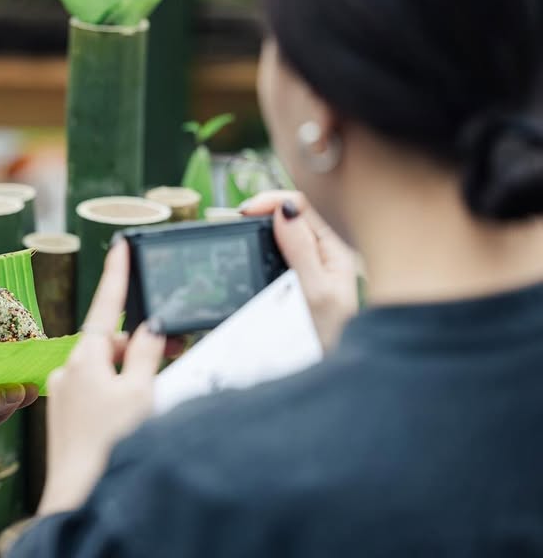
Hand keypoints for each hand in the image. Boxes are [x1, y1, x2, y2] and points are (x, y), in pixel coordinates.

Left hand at [38, 243, 165, 515]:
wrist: (78, 497)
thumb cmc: (108, 446)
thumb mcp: (141, 393)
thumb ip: (149, 354)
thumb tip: (152, 327)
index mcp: (85, 357)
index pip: (107, 305)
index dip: (117, 274)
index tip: (121, 245)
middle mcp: (67, 370)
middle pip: (111, 342)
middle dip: (140, 343)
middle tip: (174, 345)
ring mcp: (63, 394)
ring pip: (104, 368)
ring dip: (130, 371)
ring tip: (154, 394)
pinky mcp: (64, 416)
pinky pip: (94, 390)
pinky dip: (116, 391)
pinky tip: (132, 411)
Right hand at [241, 191, 359, 351]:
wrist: (328, 369)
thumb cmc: (328, 335)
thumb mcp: (314, 292)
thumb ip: (301, 250)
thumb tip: (284, 208)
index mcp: (335, 251)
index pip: (302, 208)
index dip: (272, 202)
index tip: (244, 212)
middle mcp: (324, 254)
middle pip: (291, 215)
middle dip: (263, 211)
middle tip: (238, 220)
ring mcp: (311, 265)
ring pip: (284, 231)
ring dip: (261, 226)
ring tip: (241, 227)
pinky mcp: (297, 278)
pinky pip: (279, 250)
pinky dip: (262, 244)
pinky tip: (251, 248)